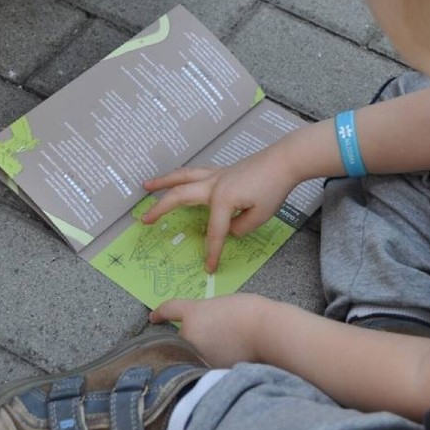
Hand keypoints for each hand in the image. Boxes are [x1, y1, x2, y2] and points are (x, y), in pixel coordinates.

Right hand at [141, 146, 297, 271]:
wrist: (285, 161)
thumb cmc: (274, 188)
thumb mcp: (260, 216)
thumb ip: (240, 228)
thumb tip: (229, 228)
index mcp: (222, 200)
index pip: (214, 232)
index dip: (211, 252)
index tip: (208, 268)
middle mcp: (213, 185)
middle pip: (180, 196)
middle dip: (160, 209)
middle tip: (144, 220)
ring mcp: (216, 174)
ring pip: (183, 177)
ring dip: (163, 181)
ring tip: (145, 185)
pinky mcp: (223, 170)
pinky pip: (195, 172)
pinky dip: (182, 175)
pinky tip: (177, 177)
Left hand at [149, 294, 269, 366]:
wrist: (265, 331)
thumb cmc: (250, 313)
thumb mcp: (224, 307)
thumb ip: (209, 318)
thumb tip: (206, 331)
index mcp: (193, 313)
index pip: (170, 310)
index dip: (160, 313)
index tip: (153, 317)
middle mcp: (189, 334)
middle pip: (185, 338)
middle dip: (195, 338)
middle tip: (218, 333)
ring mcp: (197, 354)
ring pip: (196, 354)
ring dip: (205, 351)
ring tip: (229, 344)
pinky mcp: (208, 370)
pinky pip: (206, 366)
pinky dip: (216, 362)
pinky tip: (233, 356)